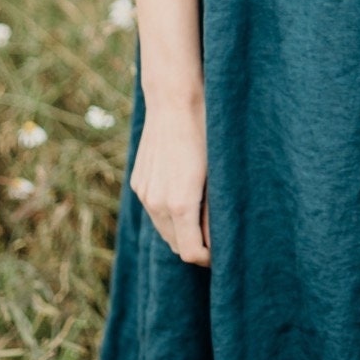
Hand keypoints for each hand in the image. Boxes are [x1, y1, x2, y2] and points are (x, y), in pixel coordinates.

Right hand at [130, 107, 211, 264]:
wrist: (174, 102)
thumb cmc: (206, 135)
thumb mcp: (217, 175)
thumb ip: (214, 212)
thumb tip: (216, 239)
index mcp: (179, 204)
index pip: (190, 253)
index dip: (208, 258)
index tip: (222, 252)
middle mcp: (156, 202)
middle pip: (175, 245)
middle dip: (195, 245)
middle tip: (216, 237)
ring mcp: (144, 192)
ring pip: (163, 228)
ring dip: (180, 230)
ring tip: (201, 217)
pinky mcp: (137, 182)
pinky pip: (153, 209)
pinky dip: (167, 212)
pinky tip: (184, 195)